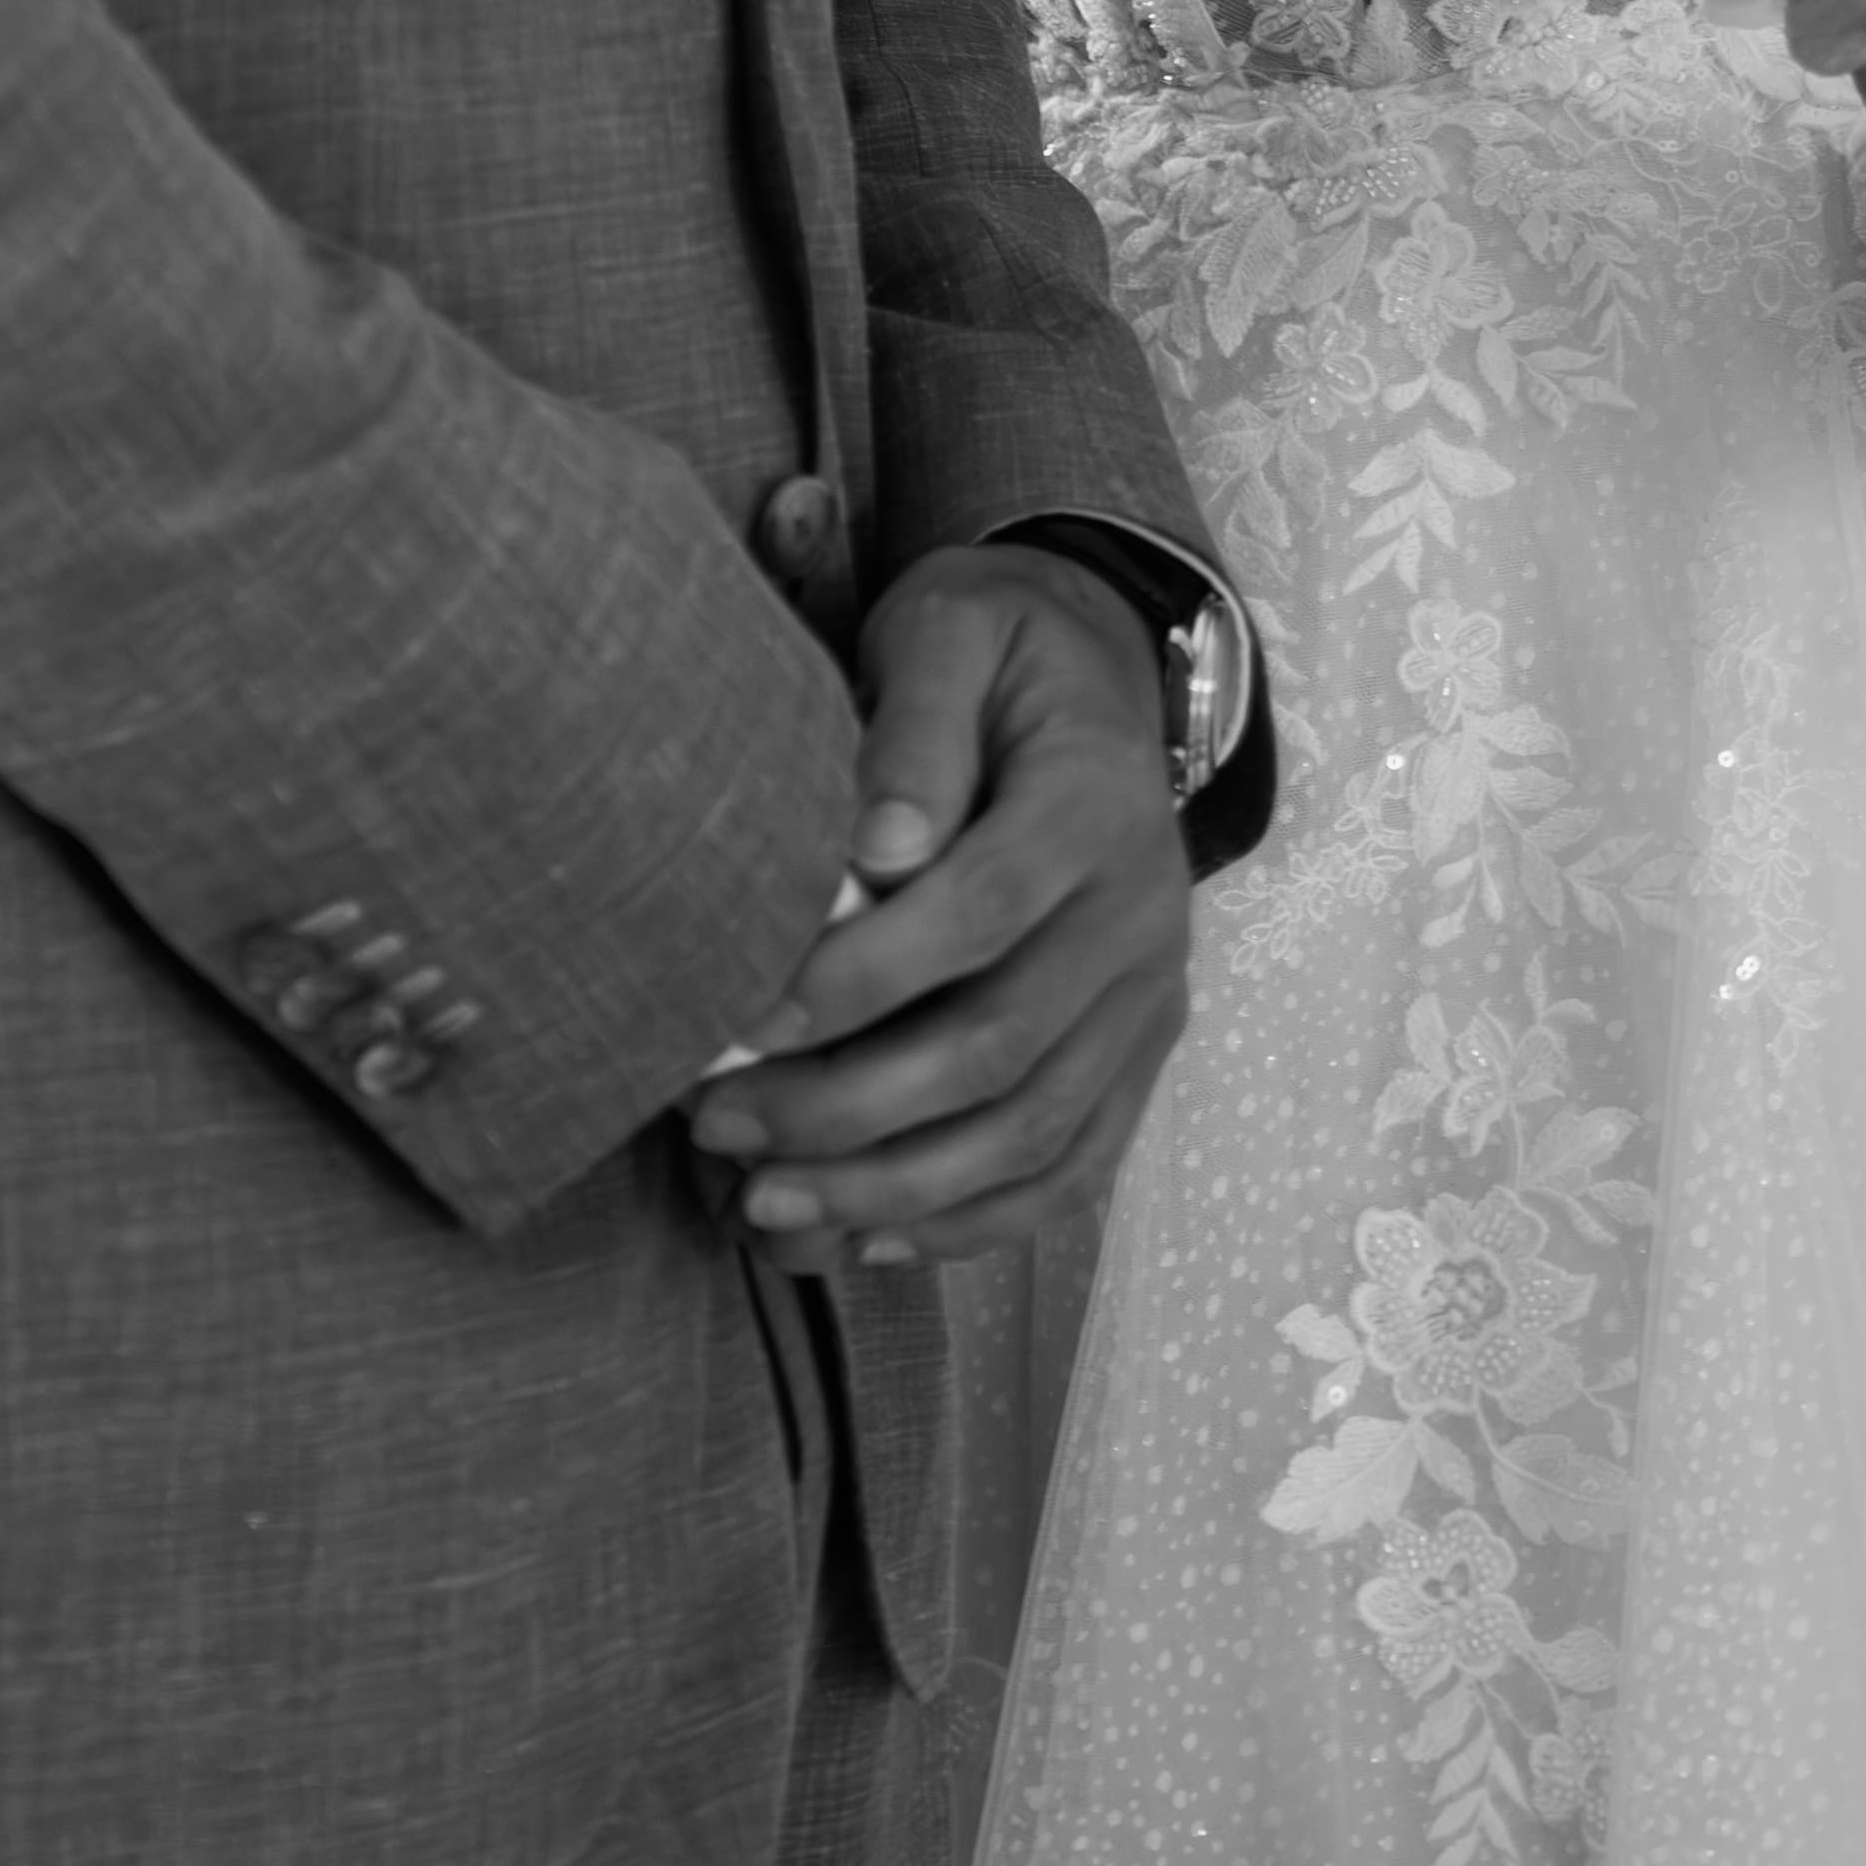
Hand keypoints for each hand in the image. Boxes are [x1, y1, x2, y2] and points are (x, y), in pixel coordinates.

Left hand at [685, 542, 1191, 1273]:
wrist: (1098, 674)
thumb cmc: (996, 650)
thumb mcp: (951, 627)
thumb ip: (916, 720)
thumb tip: (878, 848)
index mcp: (1096, 802)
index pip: (981, 911)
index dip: (863, 979)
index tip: (746, 1019)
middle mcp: (1140, 913)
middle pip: (999, 1046)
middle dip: (847, 1108)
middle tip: (717, 1127)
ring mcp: (1147, 995)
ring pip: (1031, 1134)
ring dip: (893, 1191)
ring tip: (764, 1202)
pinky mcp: (1138, 1052)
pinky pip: (1070, 1168)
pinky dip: (971, 1223)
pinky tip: (865, 1237)